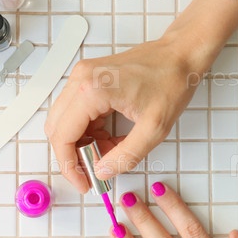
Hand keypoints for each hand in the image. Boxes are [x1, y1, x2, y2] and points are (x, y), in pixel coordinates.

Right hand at [45, 27, 214, 192]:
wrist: (180, 55)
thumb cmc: (171, 81)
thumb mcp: (153, 129)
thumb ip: (125, 156)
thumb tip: (102, 172)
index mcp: (92, 90)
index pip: (63, 136)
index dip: (69, 166)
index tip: (82, 182)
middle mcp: (80, 79)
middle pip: (57, 129)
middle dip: (73, 156)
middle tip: (93, 172)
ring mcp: (82, 76)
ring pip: (65, 121)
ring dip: (82, 143)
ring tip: (109, 152)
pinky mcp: (88, 77)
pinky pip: (76, 111)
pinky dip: (88, 130)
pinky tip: (109, 138)